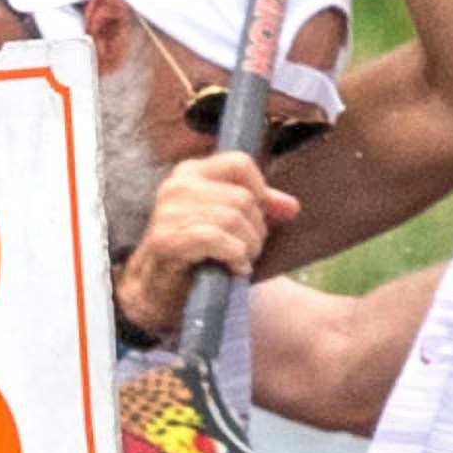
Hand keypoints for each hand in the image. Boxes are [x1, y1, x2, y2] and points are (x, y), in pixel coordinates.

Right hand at [116, 152, 294, 338]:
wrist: (160, 288)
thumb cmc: (199, 250)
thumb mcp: (230, 221)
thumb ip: (259, 208)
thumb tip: (292, 207)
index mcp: (190, 173)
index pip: (239, 163)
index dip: (261, 191)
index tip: (258, 216)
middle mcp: (176, 187)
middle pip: (243, 198)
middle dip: (256, 229)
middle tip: (247, 248)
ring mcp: (167, 213)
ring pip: (233, 219)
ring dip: (248, 246)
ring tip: (240, 259)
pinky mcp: (167, 240)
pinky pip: (217, 239)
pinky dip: (234, 256)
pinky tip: (234, 268)